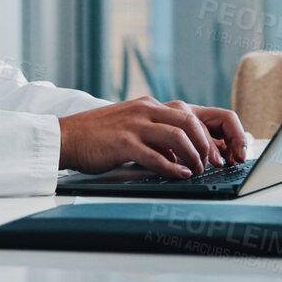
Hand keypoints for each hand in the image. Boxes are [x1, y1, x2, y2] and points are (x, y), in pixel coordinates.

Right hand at [57, 97, 250, 177]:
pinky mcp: (123, 143)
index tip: (214, 153)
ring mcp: (134, 125)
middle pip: (189, 122)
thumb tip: (179, 152)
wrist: (67, 137)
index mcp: (148, 106)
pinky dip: (172, 167)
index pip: (188, 114)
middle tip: (212, 163)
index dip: (207, 134)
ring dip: (192, 156)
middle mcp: (144, 111)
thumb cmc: (98, 135)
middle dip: (205, 144)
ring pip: (177, 136)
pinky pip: (155, 155)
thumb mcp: (131, 124)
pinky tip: (180, 175)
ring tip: (197, 171)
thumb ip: (154, 133)